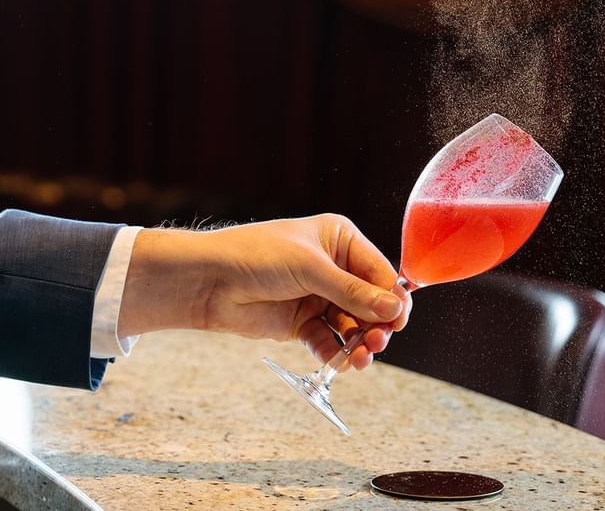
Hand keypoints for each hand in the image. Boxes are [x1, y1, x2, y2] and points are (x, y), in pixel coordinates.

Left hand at [118, 215, 412, 370]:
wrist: (208, 280)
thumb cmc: (256, 256)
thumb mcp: (311, 268)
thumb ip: (353, 292)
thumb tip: (395, 308)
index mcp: (341, 241)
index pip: (380, 273)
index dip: (392, 299)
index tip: (396, 322)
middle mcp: (335, 268)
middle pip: (371, 303)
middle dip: (376, 325)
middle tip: (375, 343)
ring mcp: (319, 297)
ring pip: (353, 326)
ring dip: (359, 344)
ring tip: (359, 359)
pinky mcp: (302, 323)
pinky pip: (329, 340)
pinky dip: (335, 352)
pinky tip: (337, 361)